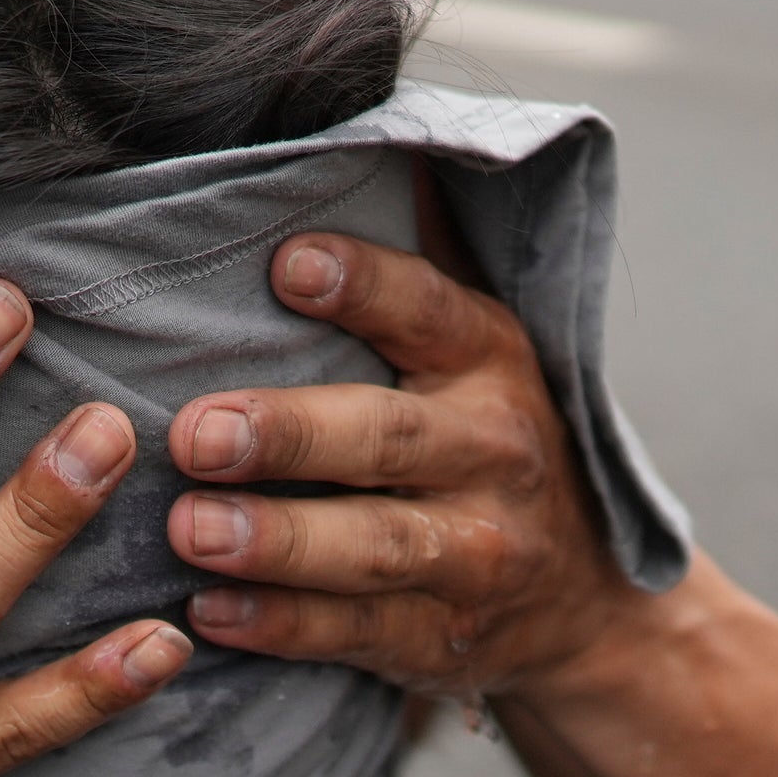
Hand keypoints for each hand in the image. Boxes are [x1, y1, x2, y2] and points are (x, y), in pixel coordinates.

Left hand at [164, 225, 633, 700]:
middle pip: (389, 440)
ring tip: (189, 527)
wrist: (588, 602)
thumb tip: (352, 139)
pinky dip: (282, 627)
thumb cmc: (483, 441)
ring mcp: (476, 554)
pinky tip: (207, 610)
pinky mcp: (441, 637)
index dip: (364, 286)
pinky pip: (358, 634)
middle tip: (195, 432)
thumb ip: (412, 266)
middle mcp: (493, 452)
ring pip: (376, 548)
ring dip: (279, 541)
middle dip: (290, 436)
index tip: (287, 264)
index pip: (431, 312)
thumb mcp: (475, 347)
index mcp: (491, 359)